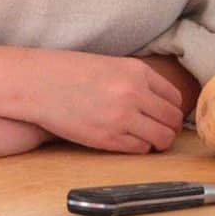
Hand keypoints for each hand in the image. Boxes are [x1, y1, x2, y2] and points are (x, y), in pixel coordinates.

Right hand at [31, 52, 183, 153]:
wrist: (40, 84)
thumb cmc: (71, 73)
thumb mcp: (111, 65)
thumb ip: (137, 81)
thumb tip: (161, 102)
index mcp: (136, 71)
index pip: (174, 97)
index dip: (171, 109)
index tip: (164, 114)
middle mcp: (134, 93)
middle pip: (173, 120)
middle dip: (169, 128)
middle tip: (158, 130)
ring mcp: (122, 117)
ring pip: (162, 138)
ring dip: (157, 141)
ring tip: (145, 138)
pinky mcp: (109, 138)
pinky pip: (140, 149)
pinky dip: (139, 147)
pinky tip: (126, 140)